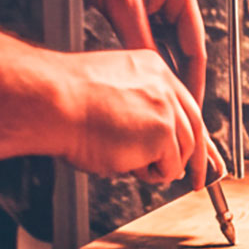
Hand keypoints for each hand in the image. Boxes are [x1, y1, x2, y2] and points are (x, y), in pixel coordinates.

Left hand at [48, 0, 208, 104]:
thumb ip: (138, 38)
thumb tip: (150, 74)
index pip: (195, 46)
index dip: (194, 79)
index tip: (191, 106)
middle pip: (180, 44)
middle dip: (175, 74)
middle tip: (167, 106)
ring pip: (159, 37)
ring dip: (153, 61)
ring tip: (149, 91)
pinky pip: (142, 26)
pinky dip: (137, 45)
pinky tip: (130, 65)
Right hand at [62, 48, 210, 187]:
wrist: (50, 103)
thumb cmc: (65, 103)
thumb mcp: (110, 96)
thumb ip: (138, 111)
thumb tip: (152, 144)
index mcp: (151, 69)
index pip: (183, 104)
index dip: (188, 132)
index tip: (193, 151)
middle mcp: (164, 84)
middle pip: (195, 127)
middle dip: (197, 159)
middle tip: (196, 180)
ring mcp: (167, 107)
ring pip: (183, 151)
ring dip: (161, 166)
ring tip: (131, 165)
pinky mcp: (163, 132)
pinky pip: (169, 167)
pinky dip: (152, 174)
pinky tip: (129, 164)